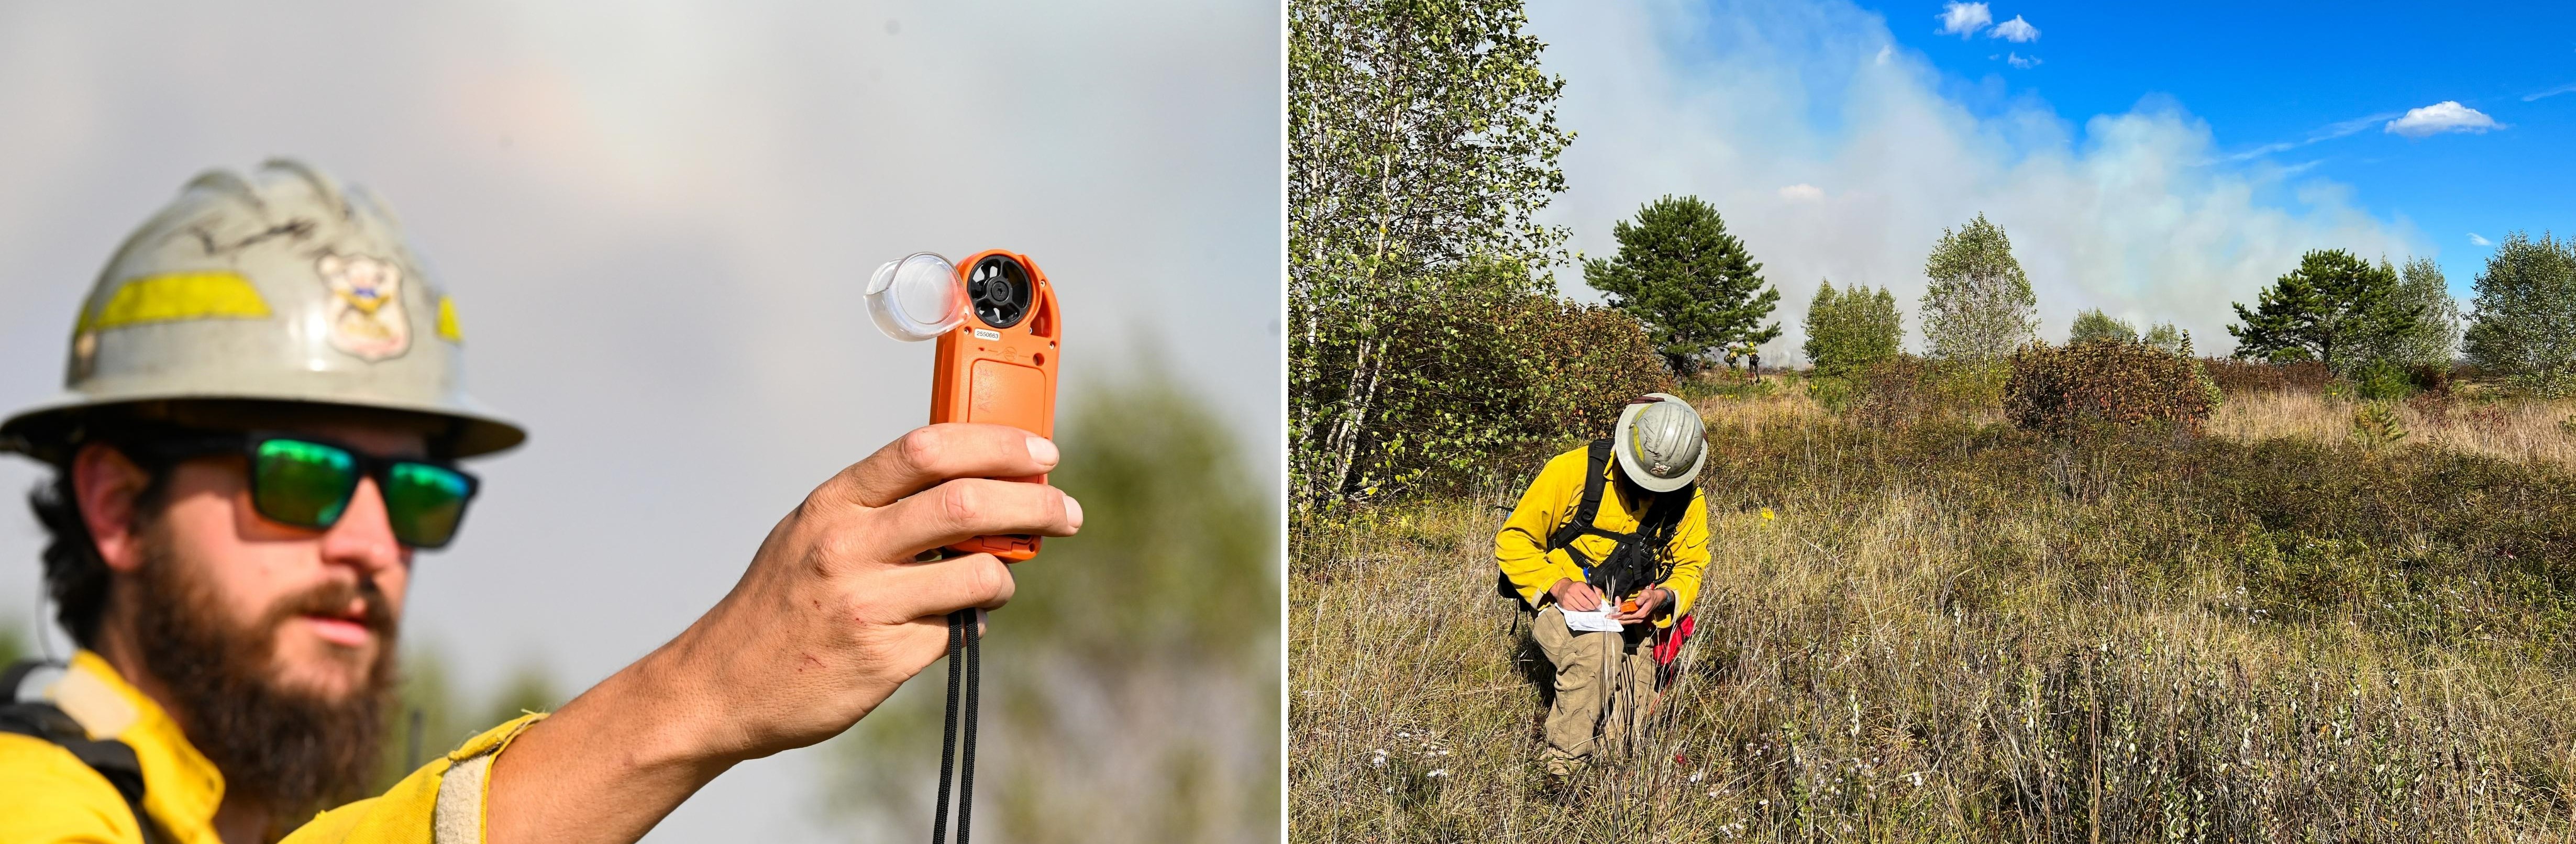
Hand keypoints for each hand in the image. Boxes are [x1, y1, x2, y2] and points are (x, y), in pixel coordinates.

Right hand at [486, 423, 1081, 843]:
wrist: (721, 686)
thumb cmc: (782, 601)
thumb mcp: (814, 532)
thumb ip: (884, 506)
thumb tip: (978, 485)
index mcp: (835, 504)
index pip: (926, 449)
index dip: (996, 444)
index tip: (1041, 452)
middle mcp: (848, 547)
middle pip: (966, 504)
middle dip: (1035, 503)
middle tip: (1067, 512)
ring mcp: (866, 604)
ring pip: (978, 573)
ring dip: (1005, 574)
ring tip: (996, 580)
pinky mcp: (884, 659)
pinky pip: (956, 631)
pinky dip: (967, 623)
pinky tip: (947, 624)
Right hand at [1549, 578, 1603, 611]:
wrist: (1562, 588)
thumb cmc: (1576, 587)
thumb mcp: (1586, 585)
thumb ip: (1595, 590)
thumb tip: (1599, 599)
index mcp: (1579, 585)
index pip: (1590, 595)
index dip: (1596, 601)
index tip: (1599, 605)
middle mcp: (1572, 591)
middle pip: (1585, 603)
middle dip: (1592, 607)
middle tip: (1594, 607)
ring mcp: (1567, 598)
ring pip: (1581, 608)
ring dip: (1587, 609)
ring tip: (1588, 607)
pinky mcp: (1565, 605)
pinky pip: (1576, 610)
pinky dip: (1580, 610)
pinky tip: (1582, 607)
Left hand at [1610, 586, 1666, 622]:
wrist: (1658, 599)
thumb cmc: (1651, 596)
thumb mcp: (1647, 594)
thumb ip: (1641, 598)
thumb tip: (1636, 603)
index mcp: (1640, 614)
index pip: (1626, 616)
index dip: (1617, 614)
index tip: (1611, 612)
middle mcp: (1638, 619)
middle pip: (1623, 620)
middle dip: (1615, 616)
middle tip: (1608, 614)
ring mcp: (1637, 619)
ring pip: (1624, 621)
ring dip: (1617, 616)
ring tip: (1612, 611)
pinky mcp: (1636, 618)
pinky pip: (1626, 619)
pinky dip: (1621, 616)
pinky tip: (1617, 610)